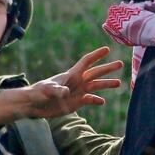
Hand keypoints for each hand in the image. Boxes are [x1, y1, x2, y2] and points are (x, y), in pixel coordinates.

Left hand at [0, 46, 122, 124]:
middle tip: (121, 64)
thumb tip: (65, 92)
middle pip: (95, 72)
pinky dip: (96, 100)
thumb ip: (56, 90)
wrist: (33, 105)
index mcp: (71, 75)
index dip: (96, 55)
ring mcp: (77, 92)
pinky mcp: (76, 103)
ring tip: (119, 83)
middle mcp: (76, 82)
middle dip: (108, 68)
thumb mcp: (46, 90)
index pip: (86, 62)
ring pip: (96, 86)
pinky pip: (90, 100)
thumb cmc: (38, 93)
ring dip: (107, 84)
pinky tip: (102, 102)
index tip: (107, 49)